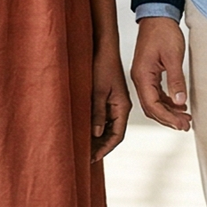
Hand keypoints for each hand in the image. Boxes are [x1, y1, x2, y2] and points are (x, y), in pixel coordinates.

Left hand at [91, 45, 130, 160]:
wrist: (104, 47)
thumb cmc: (102, 65)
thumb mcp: (98, 90)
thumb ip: (98, 112)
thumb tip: (97, 133)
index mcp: (123, 107)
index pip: (117, 135)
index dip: (105, 148)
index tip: (93, 158)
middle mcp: (121, 107)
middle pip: (113, 133)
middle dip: (101, 146)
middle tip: (86, 158)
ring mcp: (115, 103)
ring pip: (108, 127)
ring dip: (98, 138)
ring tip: (84, 149)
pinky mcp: (108, 98)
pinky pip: (104, 117)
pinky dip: (96, 127)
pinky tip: (85, 131)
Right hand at [129, 17, 191, 130]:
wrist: (157, 16)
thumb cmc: (163, 32)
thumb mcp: (173, 56)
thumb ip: (176, 80)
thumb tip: (180, 101)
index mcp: (142, 75)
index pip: (152, 105)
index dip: (167, 117)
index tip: (181, 124)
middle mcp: (140, 78)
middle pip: (151, 107)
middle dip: (168, 119)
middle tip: (185, 125)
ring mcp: (143, 76)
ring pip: (153, 102)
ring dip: (168, 112)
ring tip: (185, 118)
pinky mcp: (148, 73)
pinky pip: (155, 94)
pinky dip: (167, 102)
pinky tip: (179, 105)